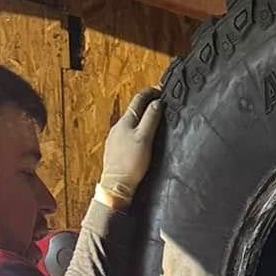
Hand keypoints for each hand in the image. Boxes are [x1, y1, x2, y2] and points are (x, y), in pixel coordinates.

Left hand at [97, 88, 162, 208]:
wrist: (116, 185)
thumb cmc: (131, 163)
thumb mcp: (145, 138)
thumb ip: (151, 119)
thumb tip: (157, 103)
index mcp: (125, 121)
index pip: (139, 99)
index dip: (151, 92)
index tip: (161, 90)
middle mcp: (118, 127)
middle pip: (134, 110)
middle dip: (147, 105)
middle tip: (160, 104)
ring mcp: (114, 139)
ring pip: (130, 123)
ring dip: (141, 119)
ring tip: (153, 120)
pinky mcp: (114, 150)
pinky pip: (127, 135)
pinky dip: (136, 131)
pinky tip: (141, 139)